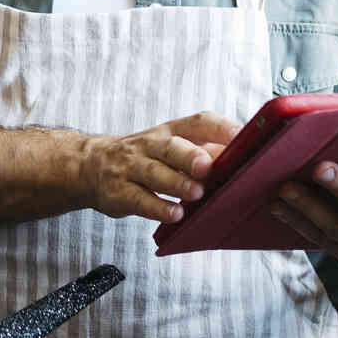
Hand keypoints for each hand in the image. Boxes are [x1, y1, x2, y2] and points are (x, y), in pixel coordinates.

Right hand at [81, 111, 241, 222]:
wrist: (91, 165)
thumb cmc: (145, 158)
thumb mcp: (171, 147)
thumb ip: (206, 152)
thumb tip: (247, 158)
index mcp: (171, 131)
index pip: (198, 123)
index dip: (220, 128)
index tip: (241, 137)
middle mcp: (151, 145)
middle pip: (171, 146)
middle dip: (190, 156)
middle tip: (208, 166)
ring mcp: (132, 167)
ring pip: (154, 173)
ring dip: (176, 184)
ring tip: (195, 194)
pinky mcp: (119, 192)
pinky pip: (139, 199)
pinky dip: (157, 208)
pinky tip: (174, 215)